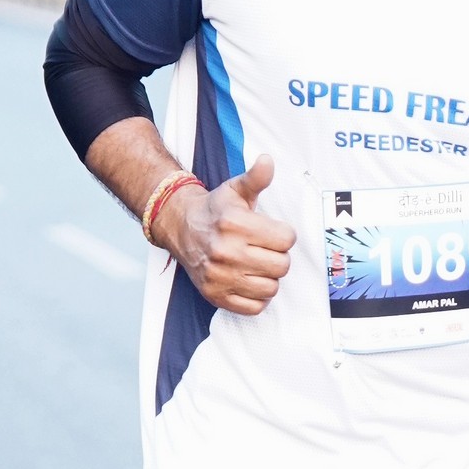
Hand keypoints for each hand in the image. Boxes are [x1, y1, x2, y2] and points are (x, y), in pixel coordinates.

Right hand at [156, 153, 294, 314]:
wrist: (181, 227)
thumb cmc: (216, 210)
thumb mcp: (235, 190)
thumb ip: (256, 178)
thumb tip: (268, 161)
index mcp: (235, 224)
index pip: (287, 239)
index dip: (284, 235)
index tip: (273, 232)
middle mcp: (226, 252)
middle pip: (282, 265)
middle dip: (278, 256)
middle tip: (265, 249)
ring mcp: (220, 276)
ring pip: (271, 288)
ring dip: (269, 277)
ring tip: (257, 264)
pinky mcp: (215, 295)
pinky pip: (254, 307)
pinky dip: (257, 297)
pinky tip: (249, 280)